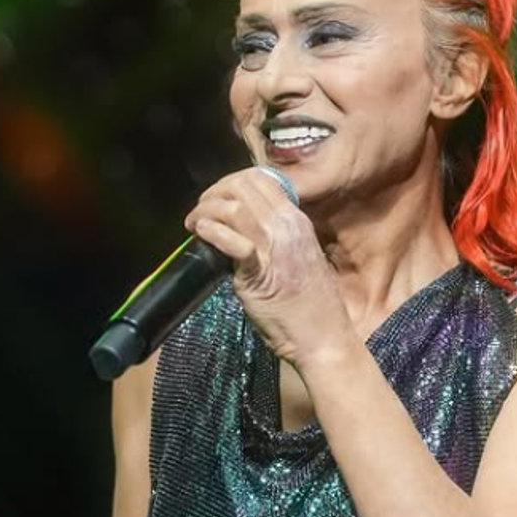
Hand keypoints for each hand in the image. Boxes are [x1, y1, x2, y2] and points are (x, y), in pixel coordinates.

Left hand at [184, 167, 357, 369]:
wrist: (323, 337)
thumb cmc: (311, 305)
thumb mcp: (298, 257)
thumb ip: (275, 238)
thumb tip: (243, 229)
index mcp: (297, 221)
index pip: (261, 179)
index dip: (230, 182)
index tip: (216, 200)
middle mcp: (287, 227)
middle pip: (242, 186)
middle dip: (213, 194)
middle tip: (200, 213)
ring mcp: (275, 248)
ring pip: (234, 207)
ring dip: (205, 211)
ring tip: (193, 225)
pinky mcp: (260, 273)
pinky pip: (234, 242)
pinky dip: (212, 233)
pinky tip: (200, 234)